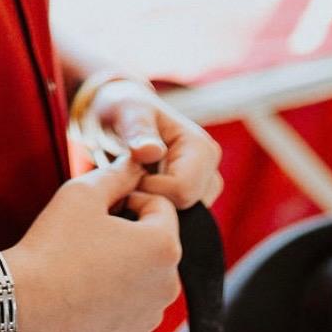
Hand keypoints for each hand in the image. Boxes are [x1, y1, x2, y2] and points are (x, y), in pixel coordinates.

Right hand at [7, 153, 183, 331]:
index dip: (128, 200)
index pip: (159, 205)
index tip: (97, 210)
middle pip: (155, 244)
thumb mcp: (82, 193)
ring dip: (123, 268)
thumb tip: (138, 161)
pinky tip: (81, 295)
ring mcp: (150, 319)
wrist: (22, 309)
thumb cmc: (53, 246)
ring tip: (82, 267)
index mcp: (164, 245)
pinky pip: (130, 310)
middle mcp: (168, 285)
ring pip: (143, 278)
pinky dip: (113, 301)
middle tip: (87, 236)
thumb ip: (118, 172)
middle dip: (129, 234)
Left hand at [89, 79, 223, 209]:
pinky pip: (174, 222)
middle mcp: (211, 171)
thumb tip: (152, 151)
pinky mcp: (193, 202)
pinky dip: (153, 212)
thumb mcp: (125, 111)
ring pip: (179, 219)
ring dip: (151, 206)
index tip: (124, 172)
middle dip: (150, 199)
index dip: (147, 188)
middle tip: (126, 177)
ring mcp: (204, 189)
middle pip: (183, 209)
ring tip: (131, 181)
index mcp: (202, 148)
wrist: (120, 118)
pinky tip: (137, 192)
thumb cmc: (123, 109)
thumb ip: (138, 129)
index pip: (181, 191)